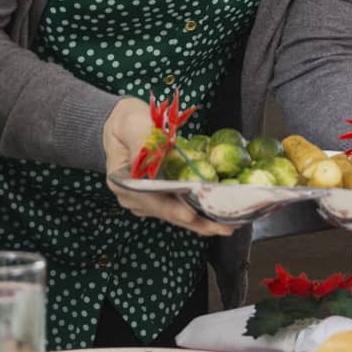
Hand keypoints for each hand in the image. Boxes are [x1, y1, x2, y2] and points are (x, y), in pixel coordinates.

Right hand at [103, 97, 235, 237]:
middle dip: (196, 222)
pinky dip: (200, 211)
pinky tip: (219, 215)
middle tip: (223, 227)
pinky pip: (181, 207)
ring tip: (228, 225)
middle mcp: (134, 198)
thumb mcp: (133, 124)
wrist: (125, 125)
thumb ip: (142, 140)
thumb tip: (153, 155)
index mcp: (123, 183)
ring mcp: (148, 200)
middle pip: (168, 213)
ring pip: (177, 215)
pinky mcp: (161, 198)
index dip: (171, 209)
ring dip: (202, 221)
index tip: (191, 215)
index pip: (150, 200)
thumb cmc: (129, 123)